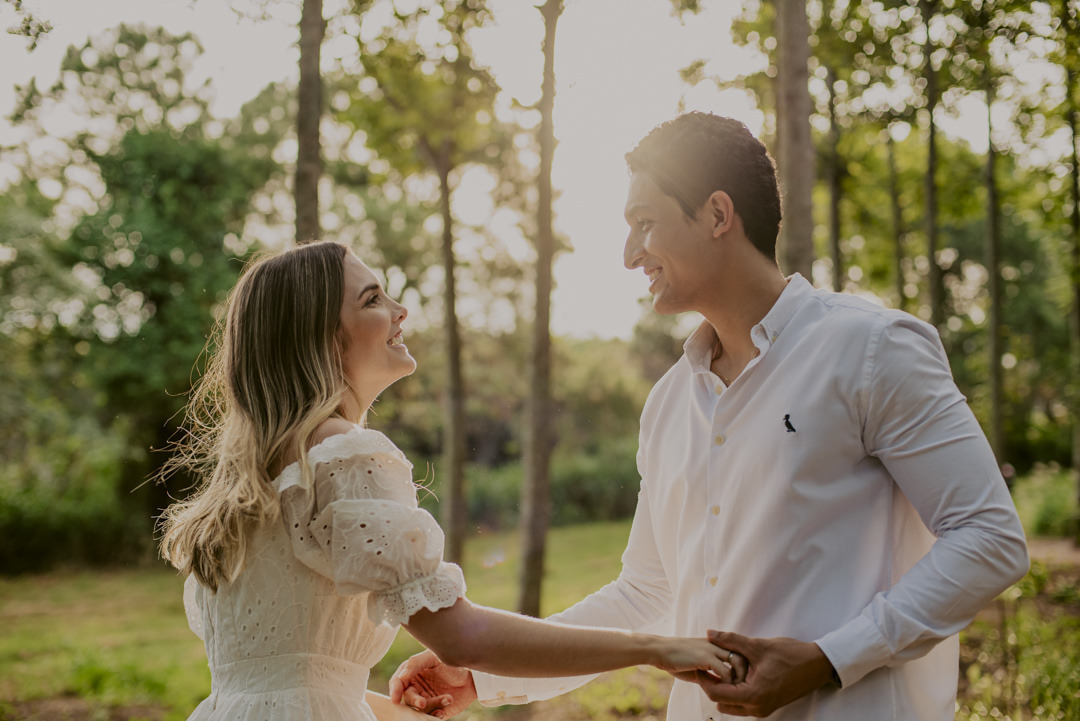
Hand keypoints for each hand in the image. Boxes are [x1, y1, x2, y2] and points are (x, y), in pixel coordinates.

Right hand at [389, 649, 476, 718]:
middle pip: (407, 698)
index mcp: (412, 674)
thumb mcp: (434, 657)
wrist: (473, 675)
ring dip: (432, 706)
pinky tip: (444, 709)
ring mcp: (427, 700)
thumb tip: (401, 677)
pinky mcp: (437, 710)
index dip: (394, 691)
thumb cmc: (452, 661)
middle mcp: (417, 688)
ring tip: (448, 699)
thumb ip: (416, 663)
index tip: (396, 699)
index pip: (397, 683)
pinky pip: (431, 717)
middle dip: (415, 702)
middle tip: (423, 703)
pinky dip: (436, 716)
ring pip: (420, 709)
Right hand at [654, 636, 747, 684]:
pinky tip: (720, 690)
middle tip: (740, 687)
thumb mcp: (698, 665)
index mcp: (716, 643)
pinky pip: (725, 672)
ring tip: (733, 690)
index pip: (739, 652)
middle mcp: (717, 643)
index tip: (739, 682)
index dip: (743, 667)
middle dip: (745, 673)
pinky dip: (726, 683)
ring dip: (739, 679)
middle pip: (744, 655)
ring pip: (739, 662)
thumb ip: (711, 672)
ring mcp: (712, 649)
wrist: (659, 651)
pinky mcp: (705, 657)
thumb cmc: (676, 659)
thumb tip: (722, 686)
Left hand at [690, 630, 835, 716]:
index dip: (704, 679)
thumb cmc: (791, 656)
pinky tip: (735, 673)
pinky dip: (735, 690)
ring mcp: (763, 710)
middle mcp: (757, 708)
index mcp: (753, 696)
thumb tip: (709, 633)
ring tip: (720, 667)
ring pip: (731, 705)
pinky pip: (742, 704)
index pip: (716, 694)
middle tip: (707, 665)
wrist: (818, 665)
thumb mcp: (758, 646)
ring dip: (723, 689)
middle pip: (721, 703)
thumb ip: (731, 640)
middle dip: (712, 685)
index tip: (698, 664)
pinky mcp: (767, 706)